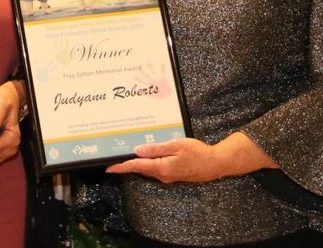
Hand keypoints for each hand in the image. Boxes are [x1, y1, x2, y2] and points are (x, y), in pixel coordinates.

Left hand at [105, 133, 275, 183]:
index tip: (108, 167)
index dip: (121, 166)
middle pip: (140, 169)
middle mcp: (162, 175)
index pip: (136, 166)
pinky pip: (156, 169)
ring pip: (147, 169)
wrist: (214, 164)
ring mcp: (167, 176)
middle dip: (126, 164)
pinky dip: (148, 163)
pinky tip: (146, 155)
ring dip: (137, 163)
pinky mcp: (172, 174)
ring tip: (126, 154)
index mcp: (161, 167)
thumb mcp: (176, 145)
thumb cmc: (197, 153)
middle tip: (114, 156)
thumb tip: (137, 150)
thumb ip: (156, 148)